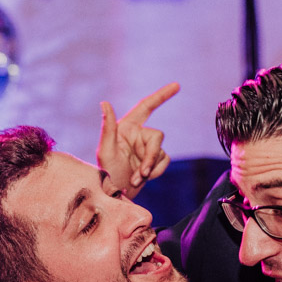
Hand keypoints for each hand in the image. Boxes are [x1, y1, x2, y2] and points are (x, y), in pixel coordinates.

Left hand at [97, 83, 179, 198]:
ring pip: (161, 151)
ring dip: (150, 167)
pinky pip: (164, 160)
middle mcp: (137, 135)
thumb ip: (108, 127)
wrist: (115, 194)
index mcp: (125, 127)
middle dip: (151, 156)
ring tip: (136, 179)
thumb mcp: (106, 151)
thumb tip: (104, 103)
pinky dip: (156, 171)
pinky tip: (143, 179)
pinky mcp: (152, 160)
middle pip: (157, 136)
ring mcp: (145, 148)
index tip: (177, 86)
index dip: (161, 96)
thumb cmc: (107, 173)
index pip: (146, 106)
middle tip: (142, 173)